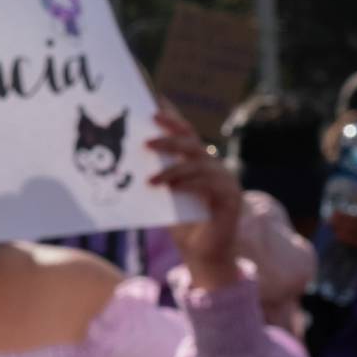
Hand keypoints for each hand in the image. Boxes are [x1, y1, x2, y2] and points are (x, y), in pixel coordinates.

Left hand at [147, 108, 243, 290]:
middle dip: (170, 135)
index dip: (171, 115)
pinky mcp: (231, 199)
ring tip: (151, 178)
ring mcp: (226, 181)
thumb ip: (155, 173)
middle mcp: (214, 167)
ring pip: (200, 162)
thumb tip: (125, 155)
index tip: (152, 100)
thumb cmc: (181, 225)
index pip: (184, 132)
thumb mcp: (163, 195)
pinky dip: (187, 184)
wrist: (202, 256)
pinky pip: (209, 185)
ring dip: (173, 167)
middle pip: (192, 141)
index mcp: (198, 162)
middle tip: (146, 139)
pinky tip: (170, 188)